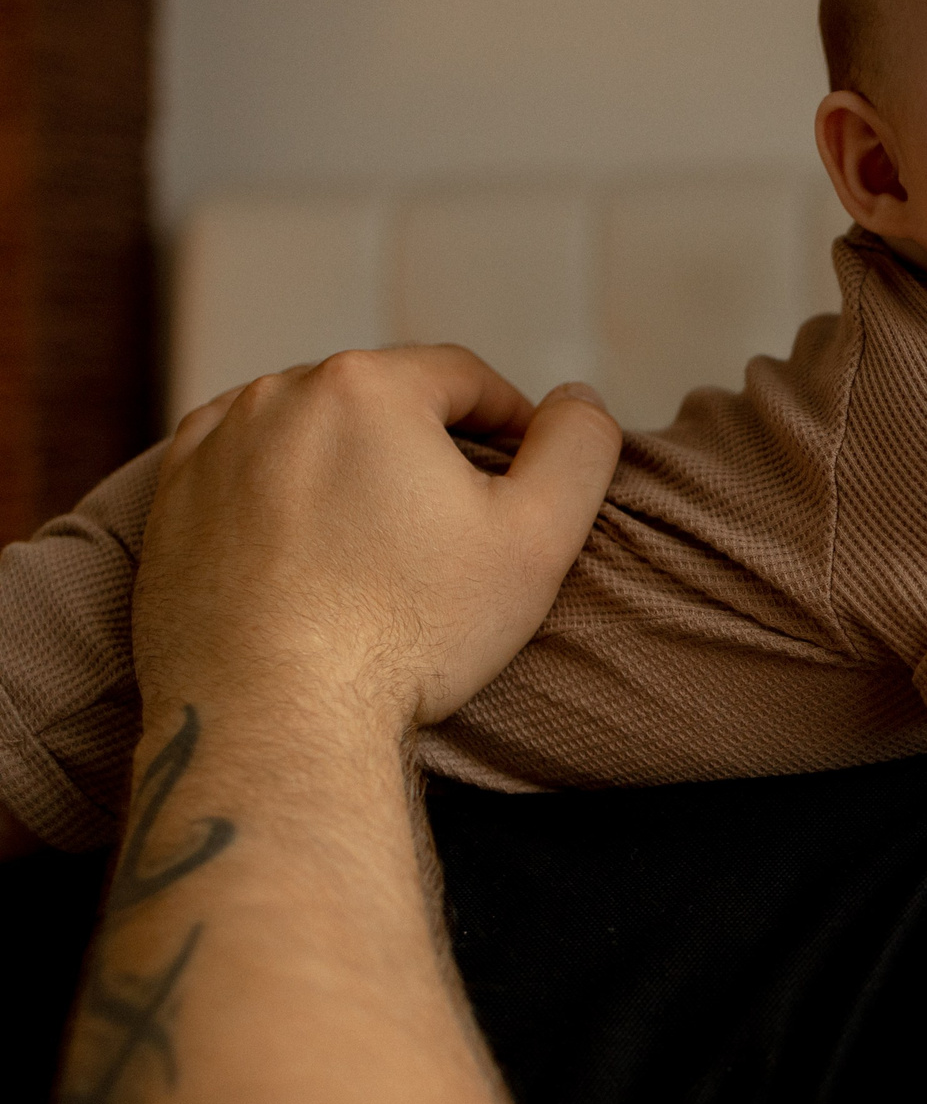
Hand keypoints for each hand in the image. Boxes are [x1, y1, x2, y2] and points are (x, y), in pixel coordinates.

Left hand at [133, 345, 621, 730]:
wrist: (273, 726)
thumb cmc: (408, 635)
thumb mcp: (538, 538)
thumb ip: (580, 447)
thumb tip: (576, 399)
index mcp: (366, 385)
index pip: (464, 377)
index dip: (511, 423)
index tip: (523, 483)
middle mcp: (275, 396)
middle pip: (382, 400)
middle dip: (425, 447)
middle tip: (455, 527)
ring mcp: (210, 449)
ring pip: (312, 432)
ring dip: (353, 468)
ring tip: (383, 546)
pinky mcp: (169, 505)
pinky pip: (245, 473)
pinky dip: (284, 497)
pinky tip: (314, 555)